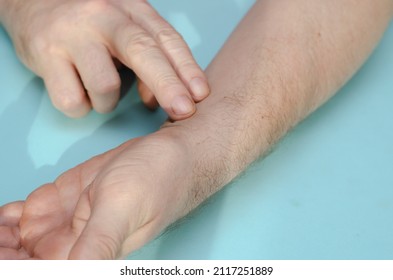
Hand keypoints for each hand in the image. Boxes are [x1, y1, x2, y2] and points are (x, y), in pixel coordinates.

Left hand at [0, 131, 193, 258]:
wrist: (167, 153)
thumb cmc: (156, 180)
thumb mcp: (122, 210)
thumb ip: (97, 246)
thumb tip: (75, 276)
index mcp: (84, 258)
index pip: (36, 273)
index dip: (9, 266)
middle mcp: (70, 247)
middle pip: (19, 261)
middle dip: (1, 253)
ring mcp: (63, 224)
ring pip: (14, 242)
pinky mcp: (61, 202)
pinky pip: (21, 217)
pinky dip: (3, 220)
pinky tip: (1, 215)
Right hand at [1, 0, 208, 118]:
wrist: (34, 3)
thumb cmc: (91, 26)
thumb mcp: (125, 32)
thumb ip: (148, 60)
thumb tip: (157, 101)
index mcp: (130, 9)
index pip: (165, 38)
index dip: (187, 68)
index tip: (201, 94)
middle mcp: (102, 15)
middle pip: (141, 51)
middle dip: (167, 86)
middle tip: (184, 111)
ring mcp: (71, 34)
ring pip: (105, 85)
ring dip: (109, 102)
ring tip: (100, 89)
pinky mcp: (44, 53)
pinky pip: (73, 101)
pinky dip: (82, 106)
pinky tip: (77, 90)